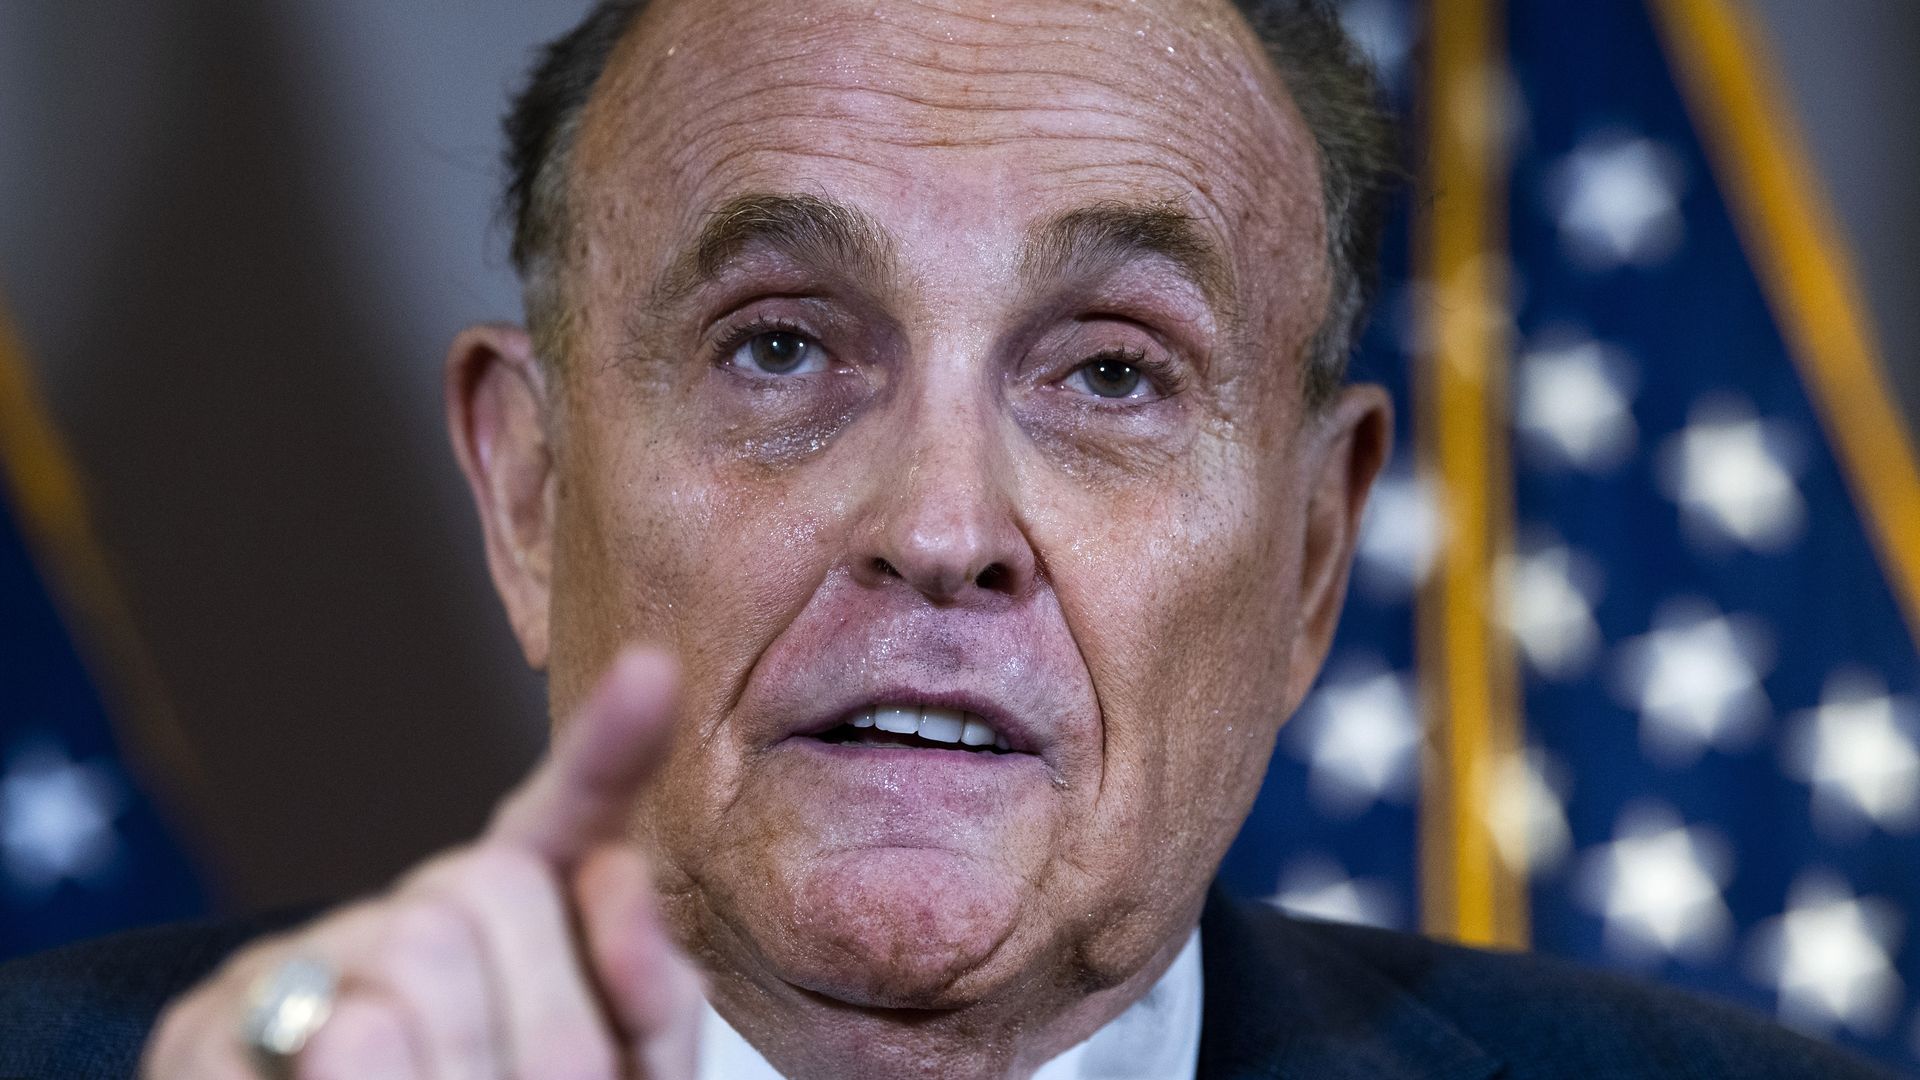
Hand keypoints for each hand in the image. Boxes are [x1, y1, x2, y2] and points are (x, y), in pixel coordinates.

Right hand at [141, 648, 704, 1078]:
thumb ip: (646, 994)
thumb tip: (617, 871)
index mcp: (518, 932)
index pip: (570, 817)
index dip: (611, 749)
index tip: (653, 672)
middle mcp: (409, 922)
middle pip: (492, 885)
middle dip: (552, 1021)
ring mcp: (301, 967)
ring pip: (412, 960)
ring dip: (463, 1074)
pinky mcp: (206, 1028)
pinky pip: (327, 1042)